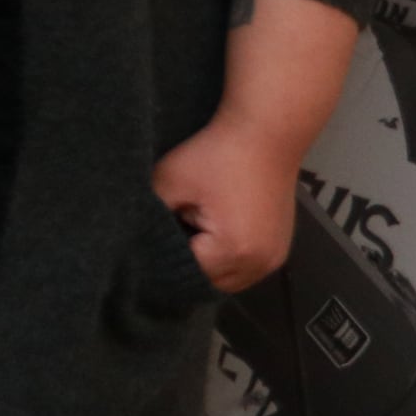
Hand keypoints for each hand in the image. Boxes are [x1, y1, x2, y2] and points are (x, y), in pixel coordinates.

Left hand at [154, 117, 297, 292]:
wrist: (266, 133)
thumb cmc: (216, 154)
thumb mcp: (169, 182)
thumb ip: (150, 215)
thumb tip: (136, 236)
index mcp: (232, 251)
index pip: (186, 273)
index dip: (162, 259)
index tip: (143, 245)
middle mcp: (259, 263)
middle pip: (209, 283)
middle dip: (185, 265)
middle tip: (163, 241)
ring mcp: (274, 258)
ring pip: (228, 279)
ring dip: (207, 265)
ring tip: (186, 236)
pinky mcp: (279, 248)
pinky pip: (245, 268)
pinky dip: (225, 259)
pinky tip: (208, 235)